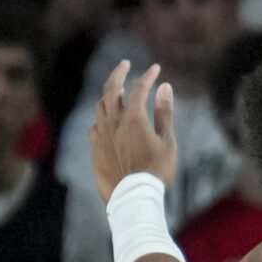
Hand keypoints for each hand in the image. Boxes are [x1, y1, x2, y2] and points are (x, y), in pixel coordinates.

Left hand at [89, 62, 177, 201]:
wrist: (133, 196)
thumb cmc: (156, 169)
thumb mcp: (167, 140)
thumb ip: (165, 112)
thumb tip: (165, 87)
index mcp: (134, 118)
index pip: (140, 88)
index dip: (148, 76)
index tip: (156, 69)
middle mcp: (114, 123)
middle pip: (112, 89)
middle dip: (119, 73)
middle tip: (125, 64)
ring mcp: (101, 136)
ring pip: (100, 106)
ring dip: (109, 95)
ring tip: (118, 91)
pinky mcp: (95, 149)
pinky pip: (94, 126)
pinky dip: (101, 117)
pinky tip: (107, 120)